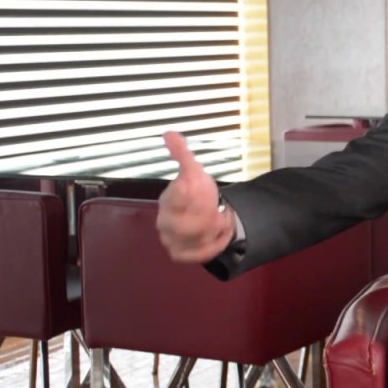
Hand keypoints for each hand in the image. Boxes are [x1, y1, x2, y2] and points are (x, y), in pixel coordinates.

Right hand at [157, 131, 234, 262]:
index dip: (184, 194)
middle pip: (186, 225)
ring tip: (222, 219)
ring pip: (196, 240)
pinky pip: (201, 254)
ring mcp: (172, 240)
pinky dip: (216, 244)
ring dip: (215, 230)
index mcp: (168, 200)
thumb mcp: (194, 171)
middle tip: (218, 210)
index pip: (174, 198)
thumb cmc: (195, 192)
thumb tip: (169, 133)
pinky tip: (222, 234)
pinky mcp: (182, 254)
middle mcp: (165, 222)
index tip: (192, 186)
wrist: (201, 216)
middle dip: (207, 216)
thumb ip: (182, 153)